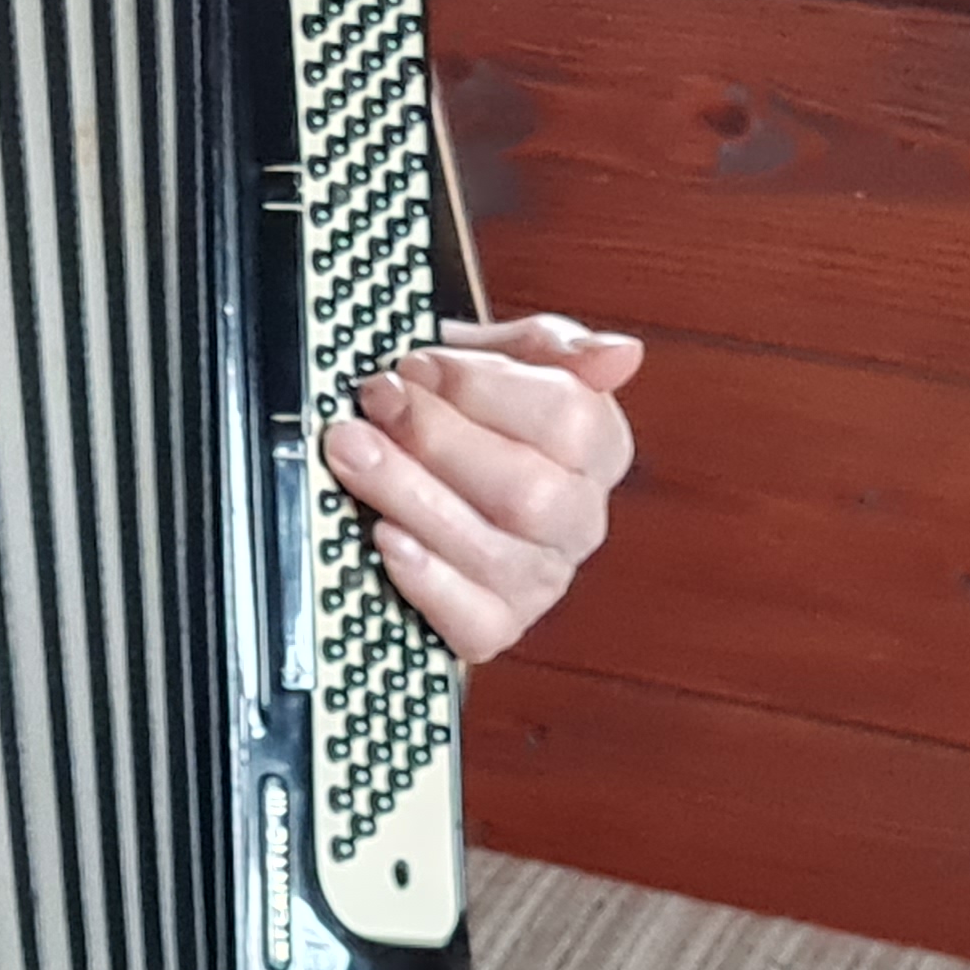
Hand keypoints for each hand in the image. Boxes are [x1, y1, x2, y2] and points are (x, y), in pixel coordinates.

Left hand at [322, 313, 642, 664]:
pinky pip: (474, 619)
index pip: (568, 419)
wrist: (419, 457)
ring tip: (351, 452)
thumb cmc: (462, 410)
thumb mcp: (500, 359)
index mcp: (596, 447)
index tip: (417, 365)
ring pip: (492, 552)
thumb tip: (618, 355)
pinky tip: (386, 538)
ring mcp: (541, 578)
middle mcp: (579, 519)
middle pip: (528, 492)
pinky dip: (425, 580)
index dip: (481, 388)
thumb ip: (551, 346)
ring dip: (409, 496)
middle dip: (436, 440)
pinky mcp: (495, 624)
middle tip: (375, 401)